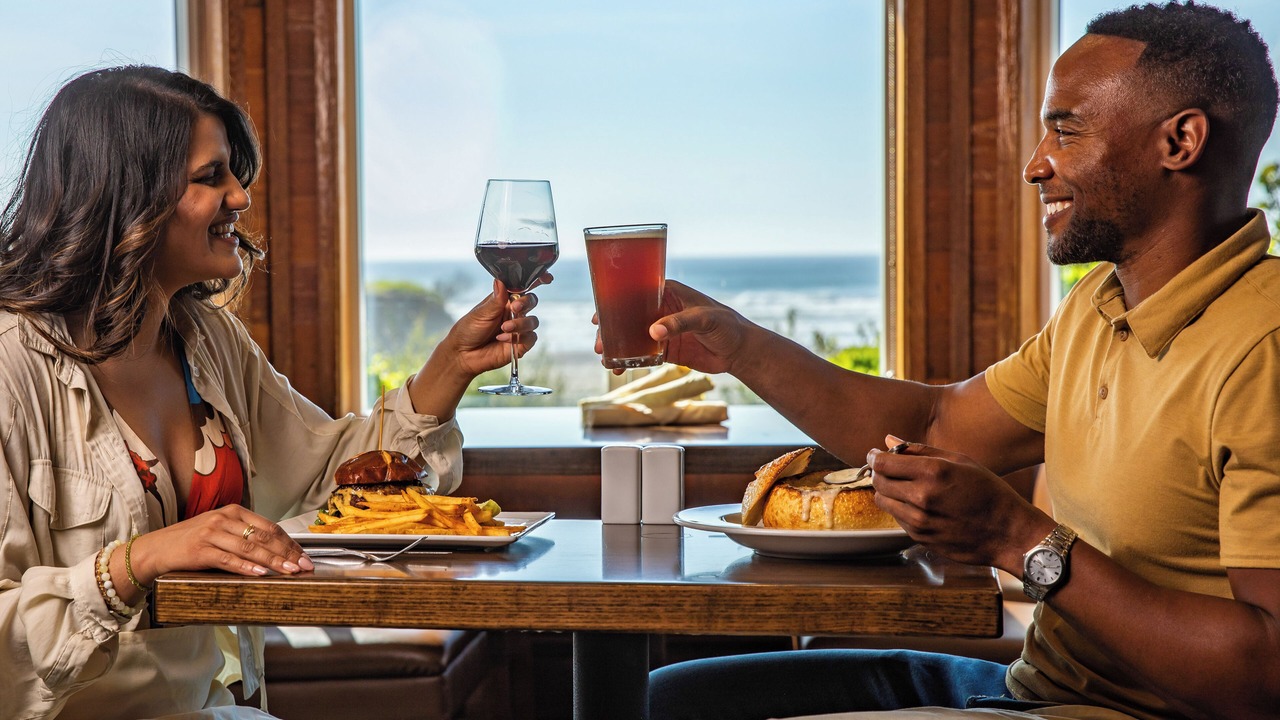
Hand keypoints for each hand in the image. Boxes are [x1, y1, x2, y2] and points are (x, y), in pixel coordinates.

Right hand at [122, 506, 311, 600]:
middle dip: (288, 553)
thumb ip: (245, 537)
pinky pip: (228, 559)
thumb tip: (277, 553)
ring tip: (290, 571)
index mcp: (234, 512)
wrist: (155, 549)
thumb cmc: (191, 542)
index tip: (305, 556)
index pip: (270, 527)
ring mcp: (212, 533)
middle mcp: (224, 519)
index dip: (290, 542)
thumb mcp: (221, 532)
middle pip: (264, 537)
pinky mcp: (200, 550)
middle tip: (305, 566)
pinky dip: (246, 567)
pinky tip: (261, 573)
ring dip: (273, 561)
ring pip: (250, 548)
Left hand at [447, 275, 551, 376]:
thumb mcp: (480, 312)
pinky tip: (503, 339)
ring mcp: (518, 329)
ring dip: (521, 324)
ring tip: (504, 328)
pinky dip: (519, 338)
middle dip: (526, 303)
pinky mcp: (520, 345)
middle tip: (514, 308)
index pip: (522, 287)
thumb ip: (496, 299)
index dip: (536, 281)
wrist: (463, 354)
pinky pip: (531, 338)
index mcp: (504, 300)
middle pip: (532, 301)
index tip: (546, 278)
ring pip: (533, 321)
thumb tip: (501, 281)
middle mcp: (513, 313)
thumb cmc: (468, 330)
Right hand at [592, 279, 749, 374]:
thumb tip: (653, 332)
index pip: (636, 293)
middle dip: (611, 330)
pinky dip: (629, 361)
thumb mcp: (705, 319)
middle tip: (600, 344)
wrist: (740, 351)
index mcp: (670, 293)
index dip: (615, 302)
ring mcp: (663, 331)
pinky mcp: (666, 350)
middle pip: (628, 317)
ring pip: (632, 336)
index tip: (600, 315)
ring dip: (617, 346)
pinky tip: (618, 369)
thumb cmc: (727, 325)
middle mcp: (662, 310)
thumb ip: (680, 323)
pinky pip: (642, 354)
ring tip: (605, 359)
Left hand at [867, 436, 1052, 571]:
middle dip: (879, 473)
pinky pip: (897, 518)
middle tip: (888, 468)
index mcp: (933, 472)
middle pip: (878, 482)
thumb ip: (920, 450)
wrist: (1008, 532)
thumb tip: (888, 440)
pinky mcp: (920, 538)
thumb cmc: (988, 491)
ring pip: (883, 502)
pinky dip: (900, 509)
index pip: (883, 463)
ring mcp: (920, 521)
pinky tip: (919, 505)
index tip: (875, 454)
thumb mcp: (960, 461)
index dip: (875, 457)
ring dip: (887, 492)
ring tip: (905, 486)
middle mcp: (922, 497)